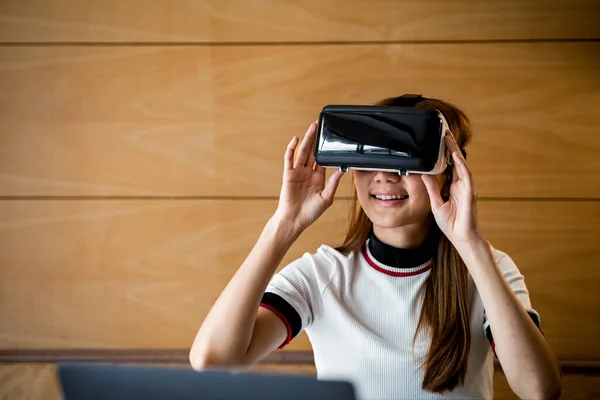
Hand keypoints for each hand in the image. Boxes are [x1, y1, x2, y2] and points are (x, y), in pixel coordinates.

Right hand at [273, 122, 344, 232]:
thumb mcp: (326, 198)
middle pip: (313, 152)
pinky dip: (291, 149)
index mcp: (318, 178)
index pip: (323, 159)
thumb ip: (333, 183)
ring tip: (312, 127)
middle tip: (320, 125)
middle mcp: (308, 172)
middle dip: (317, 139)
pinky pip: (289, 159)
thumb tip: (342, 170)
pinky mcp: (289, 174)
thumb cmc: (310, 213)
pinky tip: (296, 139)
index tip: (332, 138)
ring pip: (303, 152)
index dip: (326, 149)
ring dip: (307, 139)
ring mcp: (298, 172)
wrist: (295, 220)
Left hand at [421, 131, 482, 246]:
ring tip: (448, 139)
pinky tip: (456, 155)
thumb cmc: (450, 223)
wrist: (460, 237)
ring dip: (455, 151)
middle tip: (444, 133)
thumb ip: (432, 188)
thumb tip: (424, 175)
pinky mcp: (469, 193)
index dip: (445, 154)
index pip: (450, 167)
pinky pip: (466, 175)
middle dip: (451, 147)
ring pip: (462, 165)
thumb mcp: (435, 203)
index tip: (440, 142)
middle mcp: (461, 185)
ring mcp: (466, 188)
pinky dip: (461, 165)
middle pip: (456, 162)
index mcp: (454, 187)